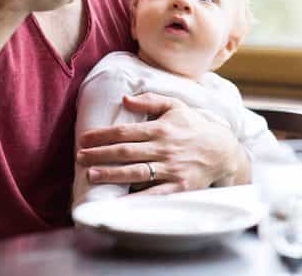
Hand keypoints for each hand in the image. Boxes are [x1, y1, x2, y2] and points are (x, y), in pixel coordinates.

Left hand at [76, 93, 249, 194]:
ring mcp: (171, 169)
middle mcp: (164, 148)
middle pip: (126, 151)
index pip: (125, 131)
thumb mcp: (176, 106)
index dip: (102, 135)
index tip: (84, 139)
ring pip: (136, 172)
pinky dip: (136, 198)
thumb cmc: (195, 127)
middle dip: (100, 154)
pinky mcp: (178, 187)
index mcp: (161, 128)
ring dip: (112, 174)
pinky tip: (118, 201)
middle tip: (79, 157)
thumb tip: (125, 98)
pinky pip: (154, 194)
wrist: (222, 151)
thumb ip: (151, 100)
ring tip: (91, 174)